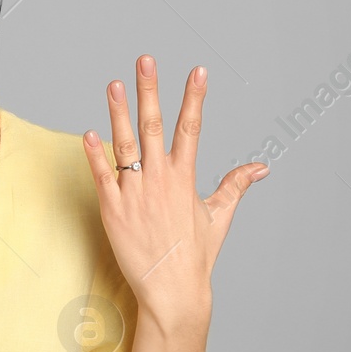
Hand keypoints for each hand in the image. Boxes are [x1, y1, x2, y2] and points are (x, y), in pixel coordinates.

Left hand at [82, 55, 267, 337]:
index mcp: (185, 178)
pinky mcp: (112, 210)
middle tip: (145, 60)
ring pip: (124, 144)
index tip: (198, 70)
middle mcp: (160, 180)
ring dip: (118, 112)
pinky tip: (89, 132)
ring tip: (114, 83)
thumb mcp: (219, 216)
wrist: (172, 291)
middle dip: (150, 90)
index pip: (192, 128)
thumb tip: (261, 167)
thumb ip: (236, 185)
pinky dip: (95, 154)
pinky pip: (102, 176)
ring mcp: (134, 193)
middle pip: (153, 126)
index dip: (194, 97)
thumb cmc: (195, 255)